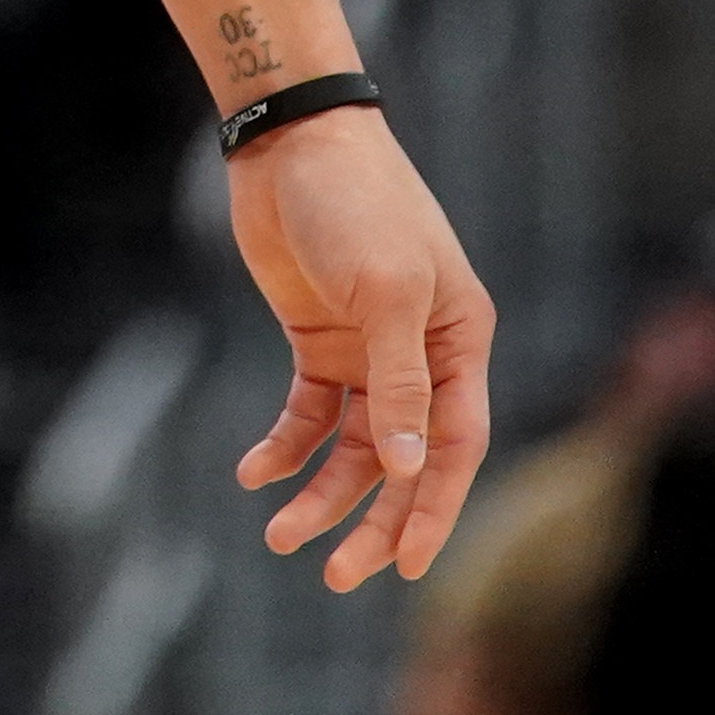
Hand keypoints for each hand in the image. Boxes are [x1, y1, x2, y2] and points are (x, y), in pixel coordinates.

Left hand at [227, 107, 493, 588]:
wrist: (291, 139)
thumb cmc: (355, 203)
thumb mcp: (385, 289)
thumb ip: (400, 381)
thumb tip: (409, 467)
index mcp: (460, 341)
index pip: (455, 446)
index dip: (433, 509)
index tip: (407, 568)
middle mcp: (421, 354)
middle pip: (402, 461)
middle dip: (371, 520)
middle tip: (333, 575)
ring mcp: (367, 349)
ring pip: (351, 447)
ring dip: (319, 493)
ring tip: (279, 535)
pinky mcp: (318, 340)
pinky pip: (307, 413)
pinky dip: (283, 446)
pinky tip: (255, 472)